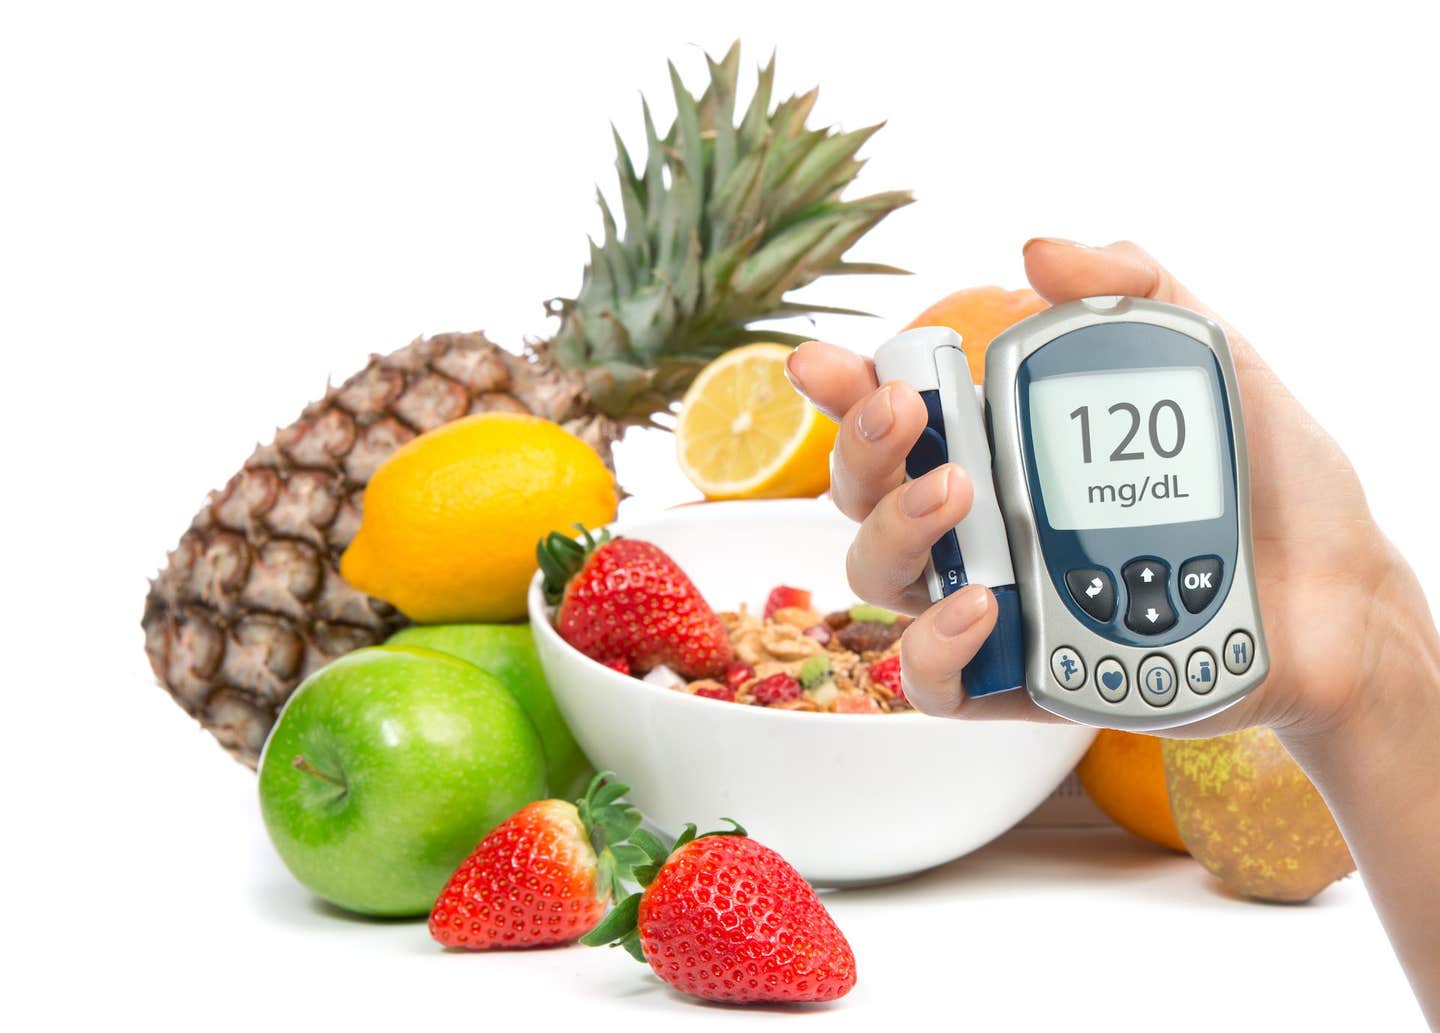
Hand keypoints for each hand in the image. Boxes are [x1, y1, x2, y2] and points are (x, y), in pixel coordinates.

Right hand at [786, 238, 1426, 741]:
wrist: (1337, 595)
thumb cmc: (1267, 481)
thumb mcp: (1210, 362)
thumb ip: (1132, 292)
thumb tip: (1036, 253)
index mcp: (1005, 446)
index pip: (897, 414)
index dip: (842, 389)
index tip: (820, 363)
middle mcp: (982, 523)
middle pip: (862, 495)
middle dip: (862, 448)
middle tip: (914, 415)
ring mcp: (994, 602)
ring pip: (877, 579)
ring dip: (894, 531)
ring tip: (961, 498)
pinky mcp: (1020, 681)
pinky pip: (933, 682)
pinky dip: (937, 645)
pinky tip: (985, 607)